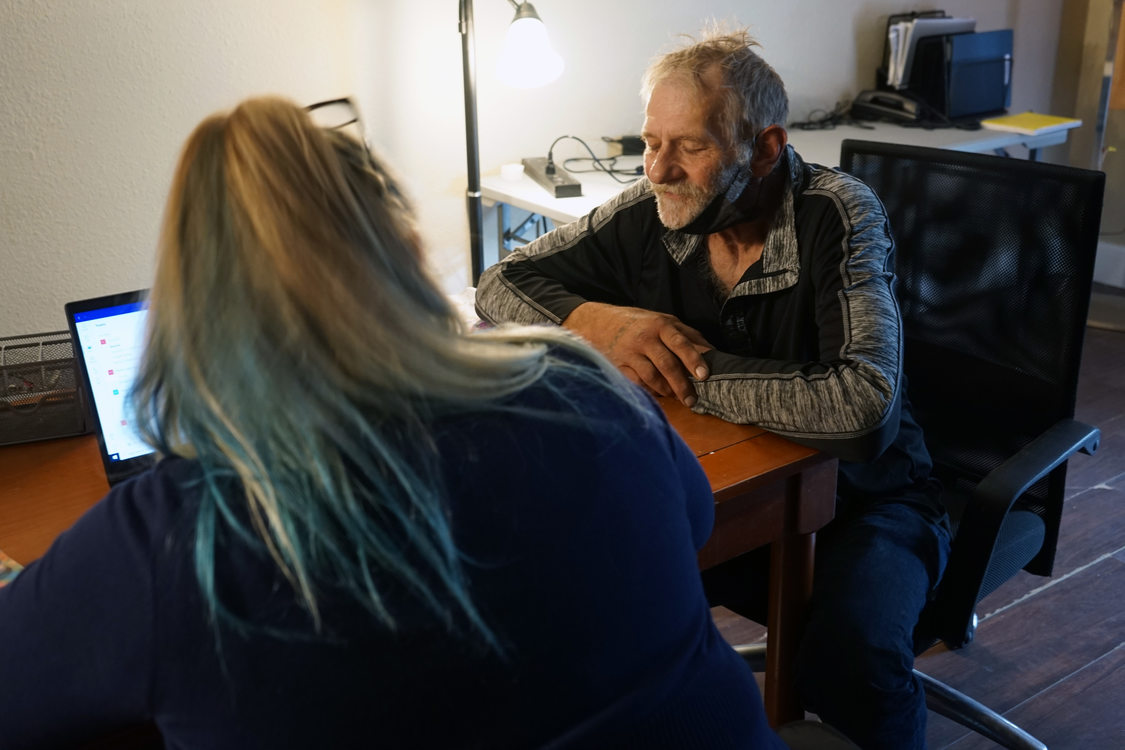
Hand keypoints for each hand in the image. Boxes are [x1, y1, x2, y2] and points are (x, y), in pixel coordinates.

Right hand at [563, 302, 711, 405]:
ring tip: (676, 397)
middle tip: (692, 400)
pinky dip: (649, 391)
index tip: (704, 376)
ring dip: (666, 391)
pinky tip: (658, 394)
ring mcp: (630, 353)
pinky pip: (636, 383)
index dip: (693, 360)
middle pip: (666, 364)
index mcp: (660, 325)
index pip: (680, 343)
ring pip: (651, 377)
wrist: (600, 322)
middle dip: (681, 385)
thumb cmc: (640, 323)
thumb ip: (688, 335)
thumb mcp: (665, 320)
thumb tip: (713, 352)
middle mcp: (645, 339)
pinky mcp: (619, 366)